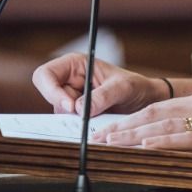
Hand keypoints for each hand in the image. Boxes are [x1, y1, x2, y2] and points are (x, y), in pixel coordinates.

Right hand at [31, 53, 164, 116]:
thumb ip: (103, 96)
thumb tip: (80, 110)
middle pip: (48, 96)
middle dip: (64, 108)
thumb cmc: (136, 87)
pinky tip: (96, 124)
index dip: (51, 90)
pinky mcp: (76, 115)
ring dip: (74, 119)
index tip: (70, 106)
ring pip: (58, 113)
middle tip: (84, 116)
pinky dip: (79, 127)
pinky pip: (68, 124)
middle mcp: (69, 81)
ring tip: (100, 115)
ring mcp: (71, 99)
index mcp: (75, 64)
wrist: (146, 102)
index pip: (45, 75)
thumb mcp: (123, 88)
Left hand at [92, 92, 191, 158]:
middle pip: (154, 114)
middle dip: (122, 126)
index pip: (160, 108)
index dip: (132, 119)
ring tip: (110, 143)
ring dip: (133, 135)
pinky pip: (187, 139)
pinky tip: (145, 147)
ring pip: (164, 125)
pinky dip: (162, 142)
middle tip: (97, 137)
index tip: (111, 129)